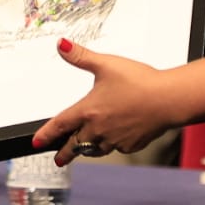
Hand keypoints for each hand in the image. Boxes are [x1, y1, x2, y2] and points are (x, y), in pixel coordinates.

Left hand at [32, 40, 179, 166]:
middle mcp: (98, 129)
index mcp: (88, 111)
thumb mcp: (106, 64)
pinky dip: (113, 144)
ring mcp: (114, 140)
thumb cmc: (139, 81)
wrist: (167, 100)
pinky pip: (116, 148)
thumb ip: (81, 56)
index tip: (37, 142)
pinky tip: (117, 136)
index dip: (46, 135)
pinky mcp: (131, 145)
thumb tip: (61, 45)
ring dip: (88, 148)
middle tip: (60, 159)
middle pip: (75, 145)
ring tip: (85, 148)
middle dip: (65, 152)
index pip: (59, 125)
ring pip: (95, 149)